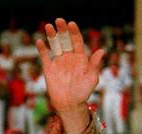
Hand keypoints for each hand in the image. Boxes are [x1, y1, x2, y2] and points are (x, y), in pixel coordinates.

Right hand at [36, 18, 104, 133]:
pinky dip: (42, 49)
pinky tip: (40, 42)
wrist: (70, 105)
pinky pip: (44, 56)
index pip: (77, 41)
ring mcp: (58, 62)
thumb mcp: (92, 79)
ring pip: (54, 44)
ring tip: (49, 26)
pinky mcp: (49, 68)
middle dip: (63, 30)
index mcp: (80, 58)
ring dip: (52, 35)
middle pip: (65, 39)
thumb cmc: (83, 93)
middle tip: (60, 20)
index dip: (74, 32)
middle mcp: (69, 57)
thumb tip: (101, 51)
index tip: (71, 24)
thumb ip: (95, 64)